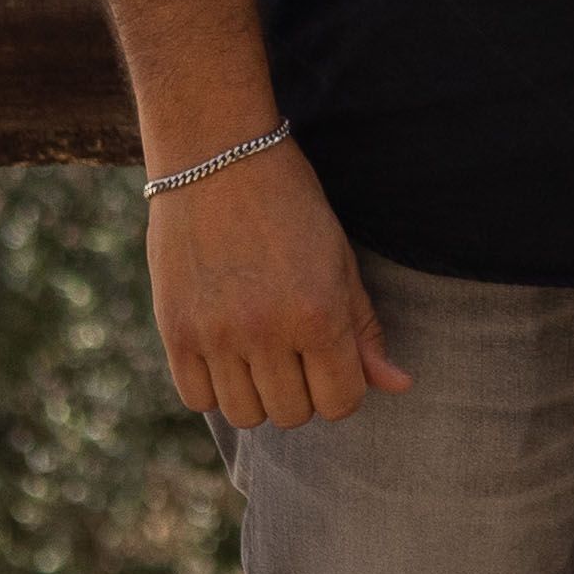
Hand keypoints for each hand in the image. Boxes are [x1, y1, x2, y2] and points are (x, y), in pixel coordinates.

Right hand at [143, 137, 413, 429]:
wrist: (217, 157)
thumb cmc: (291, 204)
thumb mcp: (340, 260)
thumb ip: (364, 329)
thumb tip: (399, 385)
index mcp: (318, 312)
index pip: (341, 401)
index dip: (344, 388)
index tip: (335, 363)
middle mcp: (266, 332)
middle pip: (293, 414)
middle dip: (304, 391)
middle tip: (297, 351)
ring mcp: (215, 335)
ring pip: (245, 415)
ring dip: (259, 394)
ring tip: (260, 352)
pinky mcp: (174, 331)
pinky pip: (197, 399)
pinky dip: (215, 387)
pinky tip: (226, 352)